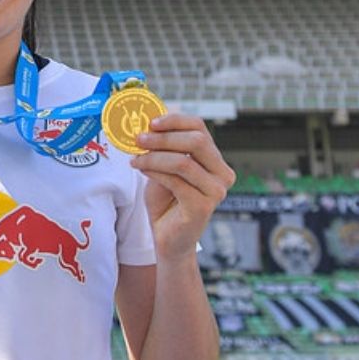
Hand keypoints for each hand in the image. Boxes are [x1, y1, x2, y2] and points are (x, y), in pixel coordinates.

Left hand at [129, 113, 235, 259]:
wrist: (168, 239)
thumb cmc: (167, 202)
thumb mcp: (164, 168)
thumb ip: (164, 149)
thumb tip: (150, 123)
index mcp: (215, 161)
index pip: (200, 128)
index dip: (176, 121)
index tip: (151, 122)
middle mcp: (223, 174)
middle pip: (197, 141)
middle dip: (163, 137)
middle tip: (139, 138)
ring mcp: (216, 191)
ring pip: (183, 162)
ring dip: (154, 157)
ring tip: (136, 158)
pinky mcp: (203, 206)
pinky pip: (175, 181)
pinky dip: (154, 172)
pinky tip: (141, 170)